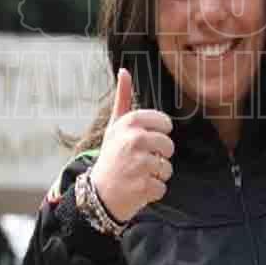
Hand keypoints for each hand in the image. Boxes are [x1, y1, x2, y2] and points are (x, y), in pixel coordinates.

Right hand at [90, 67, 174, 222]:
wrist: (97, 194)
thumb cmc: (110, 156)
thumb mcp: (114, 126)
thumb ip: (123, 99)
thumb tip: (124, 70)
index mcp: (129, 123)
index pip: (164, 123)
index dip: (159, 133)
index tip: (146, 140)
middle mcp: (134, 140)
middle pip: (168, 146)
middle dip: (158, 156)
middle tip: (139, 161)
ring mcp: (139, 164)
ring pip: (167, 168)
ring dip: (155, 175)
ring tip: (137, 175)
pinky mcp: (143, 186)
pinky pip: (162, 186)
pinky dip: (152, 191)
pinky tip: (136, 188)